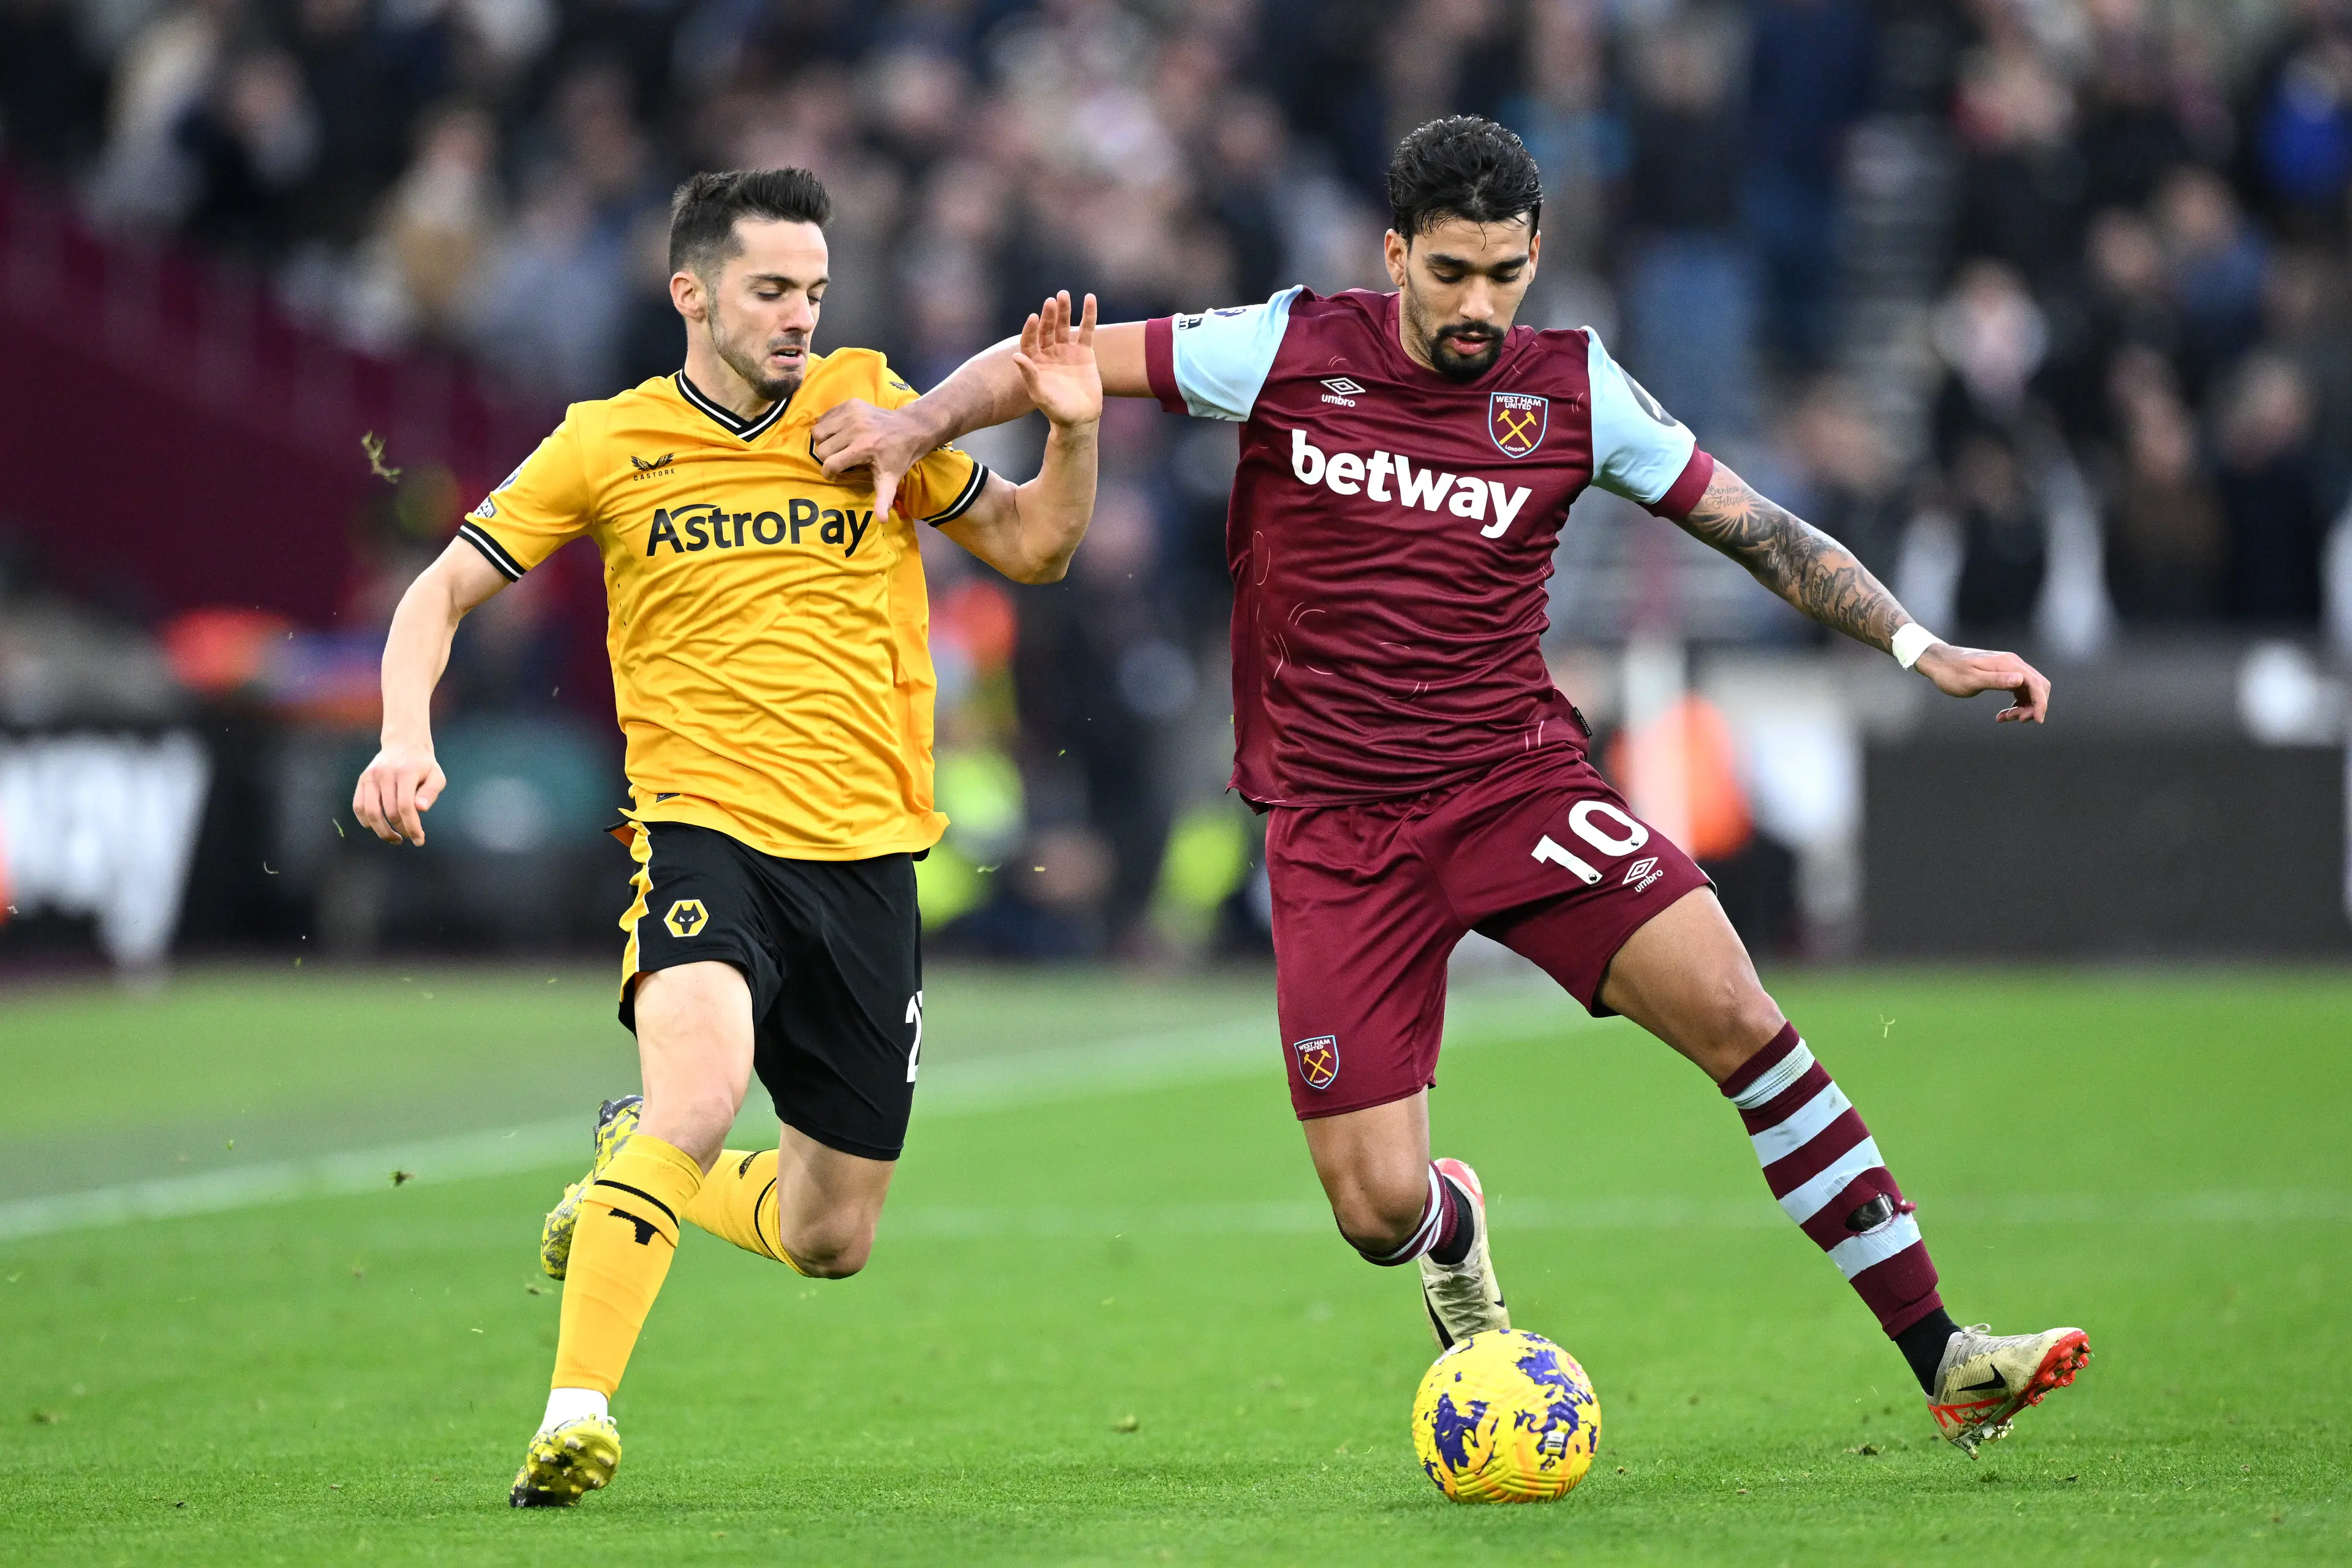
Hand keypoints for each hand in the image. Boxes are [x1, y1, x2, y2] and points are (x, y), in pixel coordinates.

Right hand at [353, 740, 446, 844]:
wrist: (403, 743)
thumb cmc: (423, 765)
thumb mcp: (436, 775)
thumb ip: (431, 792)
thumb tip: (421, 809)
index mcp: (406, 773)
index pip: (406, 806)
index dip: (412, 827)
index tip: (419, 840)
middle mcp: (385, 774)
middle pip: (389, 812)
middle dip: (401, 830)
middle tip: (410, 837)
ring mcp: (371, 777)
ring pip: (371, 812)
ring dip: (382, 831)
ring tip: (394, 838)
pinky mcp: (362, 780)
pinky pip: (358, 806)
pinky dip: (366, 821)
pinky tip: (378, 827)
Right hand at [813, 398, 929, 527]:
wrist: (910, 428)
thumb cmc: (898, 457)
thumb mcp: (891, 480)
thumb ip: (883, 499)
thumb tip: (881, 520)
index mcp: (862, 448)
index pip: (830, 463)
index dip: (830, 473)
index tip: (834, 475)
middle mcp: (854, 428)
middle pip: (822, 448)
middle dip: (827, 458)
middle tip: (838, 460)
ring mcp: (852, 413)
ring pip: (819, 431)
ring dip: (823, 441)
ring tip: (836, 446)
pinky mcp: (850, 403)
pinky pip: (825, 416)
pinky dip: (828, 426)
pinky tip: (839, 433)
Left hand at [1014, 291, 1100, 430]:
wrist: (1080, 418)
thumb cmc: (1057, 410)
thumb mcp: (1040, 394)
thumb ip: (1030, 375)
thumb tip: (1015, 356)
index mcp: (1035, 362)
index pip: (1030, 341)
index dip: (1031, 329)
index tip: (1034, 317)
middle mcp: (1049, 353)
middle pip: (1047, 329)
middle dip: (1049, 315)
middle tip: (1051, 301)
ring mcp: (1066, 350)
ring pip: (1064, 326)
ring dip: (1064, 310)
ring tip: (1064, 295)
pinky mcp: (1084, 352)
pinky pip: (1086, 330)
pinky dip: (1088, 315)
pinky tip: (1090, 299)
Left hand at [1915, 642, 2051, 723]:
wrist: (1939, 662)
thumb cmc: (1951, 672)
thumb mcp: (1972, 680)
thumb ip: (1997, 680)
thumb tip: (2020, 680)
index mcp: (2008, 664)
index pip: (2035, 683)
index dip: (2040, 703)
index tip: (2036, 720)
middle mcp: (2012, 663)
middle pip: (2038, 686)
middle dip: (2033, 706)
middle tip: (2014, 719)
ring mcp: (2008, 668)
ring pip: (2029, 690)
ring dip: (2023, 707)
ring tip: (2005, 718)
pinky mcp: (2003, 674)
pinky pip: (2018, 690)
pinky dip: (2016, 704)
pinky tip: (2003, 714)